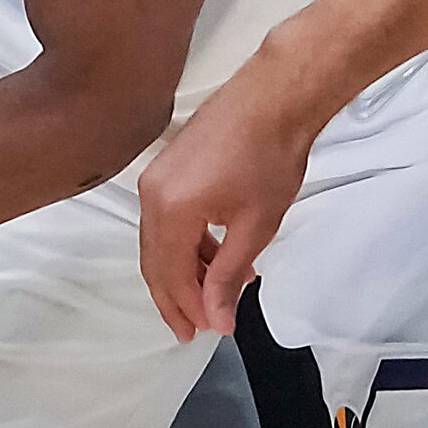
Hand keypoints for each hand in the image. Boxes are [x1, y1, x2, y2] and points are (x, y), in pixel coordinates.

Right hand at [136, 63, 319, 344]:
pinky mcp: (170, 167)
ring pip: (162, 241)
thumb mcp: (254, 227)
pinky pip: (169, 218)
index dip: (189, 308)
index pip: (171, 275)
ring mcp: (157, 177)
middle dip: (178, 298)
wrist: (275, 97)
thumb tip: (217, 319)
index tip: (211, 331)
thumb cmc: (270, 157)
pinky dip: (189, 243)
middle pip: (156, 262)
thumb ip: (228, 277)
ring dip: (187, 271)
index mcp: (170, 210)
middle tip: (199, 328)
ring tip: (221, 293)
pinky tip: (220, 255)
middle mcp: (152, 193)